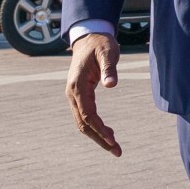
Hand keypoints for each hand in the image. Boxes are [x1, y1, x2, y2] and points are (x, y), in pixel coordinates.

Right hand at [66, 33, 122, 155]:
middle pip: (83, 124)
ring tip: (115, 147)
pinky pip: (85, 116)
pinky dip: (95, 127)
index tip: (113, 140)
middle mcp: (72, 93)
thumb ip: (109, 69)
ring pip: (82, 122)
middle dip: (99, 139)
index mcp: (78, 85)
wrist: (89, 37)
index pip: (88, 114)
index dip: (100, 129)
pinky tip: (108, 133)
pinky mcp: (78, 95)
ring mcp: (74, 95)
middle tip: (117, 151)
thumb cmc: (100, 44)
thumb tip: (112, 84)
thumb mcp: (108, 53)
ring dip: (97, 136)